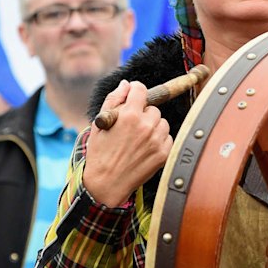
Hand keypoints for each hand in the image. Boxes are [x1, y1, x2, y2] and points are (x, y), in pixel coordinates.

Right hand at [83, 80, 171, 205]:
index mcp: (129, 115)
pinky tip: (145, 148)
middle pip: (153, 108)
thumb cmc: (100, 153)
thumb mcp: (100, 123)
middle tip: (131, 127)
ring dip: (152, 127)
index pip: (140, 90)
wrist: (106, 183)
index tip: (133, 96)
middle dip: (143, 114)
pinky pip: (167, 137)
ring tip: (138, 139)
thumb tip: (126, 84)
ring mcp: (156, 140)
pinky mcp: (164, 153)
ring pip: (162, 122)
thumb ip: (114, 99)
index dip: (136, 91)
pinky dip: (159, 140)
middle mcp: (146, 125)